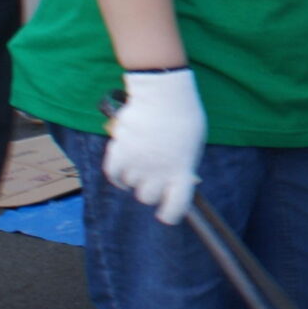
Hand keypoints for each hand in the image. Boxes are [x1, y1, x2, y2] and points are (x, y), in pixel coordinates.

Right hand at [105, 68, 205, 224]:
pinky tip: (124, 165)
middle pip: (147, 198)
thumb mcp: (194, 146)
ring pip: (130, 185)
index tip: (167, 214)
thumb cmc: (184, 118)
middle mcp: (159, 172)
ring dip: (134, 176)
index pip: (176, 207)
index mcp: (181, 171)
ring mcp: (138, 164)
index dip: (170, 214)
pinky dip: (117, 173)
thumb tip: (181, 182)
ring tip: (143, 156)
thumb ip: (184, 167)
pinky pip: (113, 174)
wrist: (164, 94)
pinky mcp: (119, 153)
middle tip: (154, 176)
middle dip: (151, 190)